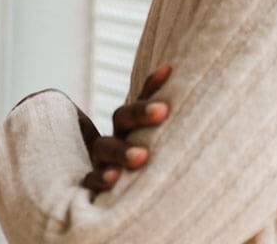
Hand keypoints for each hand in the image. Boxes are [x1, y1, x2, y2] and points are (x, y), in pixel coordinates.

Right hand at [81, 64, 171, 194]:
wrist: (104, 206)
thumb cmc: (142, 169)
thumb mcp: (152, 145)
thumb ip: (165, 121)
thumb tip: (185, 82)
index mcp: (128, 127)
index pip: (142, 96)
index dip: (151, 86)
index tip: (169, 70)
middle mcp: (114, 140)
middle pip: (121, 119)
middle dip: (141, 114)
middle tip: (163, 111)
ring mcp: (101, 162)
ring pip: (106, 148)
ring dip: (123, 150)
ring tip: (142, 156)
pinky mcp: (92, 186)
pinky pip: (91, 182)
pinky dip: (100, 180)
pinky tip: (113, 180)